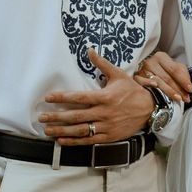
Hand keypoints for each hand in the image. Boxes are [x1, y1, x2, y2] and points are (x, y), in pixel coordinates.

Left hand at [39, 49, 154, 143]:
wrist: (150, 109)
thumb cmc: (132, 91)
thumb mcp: (118, 75)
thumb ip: (102, 64)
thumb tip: (89, 50)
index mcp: (105, 97)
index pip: (79, 97)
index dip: (62, 97)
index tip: (48, 98)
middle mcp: (104, 112)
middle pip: (76, 116)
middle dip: (57, 117)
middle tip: (42, 118)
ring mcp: (106, 126)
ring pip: (80, 130)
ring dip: (62, 131)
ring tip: (48, 131)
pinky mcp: (109, 136)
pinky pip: (89, 140)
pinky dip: (75, 141)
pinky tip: (62, 140)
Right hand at [134, 50, 191, 102]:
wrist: (145, 70)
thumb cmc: (162, 70)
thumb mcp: (173, 68)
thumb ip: (182, 74)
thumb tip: (189, 87)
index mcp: (161, 57)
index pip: (175, 70)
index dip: (183, 80)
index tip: (191, 89)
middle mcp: (151, 62)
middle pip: (167, 78)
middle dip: (178, 89)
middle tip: (186, 98)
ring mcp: (142, 70)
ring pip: (158, 82)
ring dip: (169, 92)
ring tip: (178, 99)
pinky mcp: (136, 78)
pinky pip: (143, 83)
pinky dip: (149, 85)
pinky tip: (156, 90)